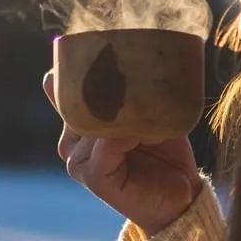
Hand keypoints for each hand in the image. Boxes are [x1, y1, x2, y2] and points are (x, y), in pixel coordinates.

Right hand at [43, 71, 201, 236]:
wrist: (179, 195)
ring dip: (123, 112)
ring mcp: (77, 159)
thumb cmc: (165, 149)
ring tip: (151, 118)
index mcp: (78, 119)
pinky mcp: (93, 176)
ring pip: (91, 119)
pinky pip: (105, 145)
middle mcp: (71, 139)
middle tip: (126, 70)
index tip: (90, 45)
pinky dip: (127, 135)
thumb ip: (138, 90)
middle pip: (74, 99)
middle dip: (100, 83)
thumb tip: (142, 58)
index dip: (71, 65)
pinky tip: (147, 134)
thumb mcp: (152, 110)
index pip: (61, 84)